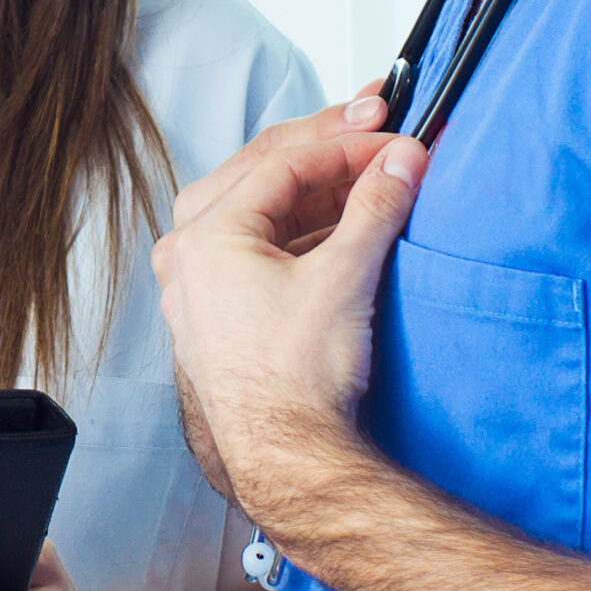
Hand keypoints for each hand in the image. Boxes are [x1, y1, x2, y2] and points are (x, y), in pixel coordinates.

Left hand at [151, 97, 424, 524]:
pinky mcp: (223, 311)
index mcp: (204, 237)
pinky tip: (347, 225)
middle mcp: (189, 256)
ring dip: (319, 190)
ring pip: (261, 209)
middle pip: (262, 174)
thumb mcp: (345, 277)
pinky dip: (306, 229)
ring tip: (373, 174)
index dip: (345, 143)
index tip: (393, 137)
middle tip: (378, 130)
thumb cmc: (295, 385)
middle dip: (326, 150)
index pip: (281, 162)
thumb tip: (401, 160)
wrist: (288, 460)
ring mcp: (201, 285)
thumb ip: (375, 208)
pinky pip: (262, 247)